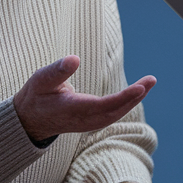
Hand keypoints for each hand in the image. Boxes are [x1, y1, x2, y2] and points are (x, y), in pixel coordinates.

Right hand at [13, 56, 153, 142]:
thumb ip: (58, 71)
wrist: (31, 120)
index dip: (122, 98)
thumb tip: (75, 58)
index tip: (140, 88)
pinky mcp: (92, 122)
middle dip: (134, 97)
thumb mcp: (41, 80)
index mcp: (71, 109)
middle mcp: (83, 120)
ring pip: (116, 114)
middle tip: (151, 80)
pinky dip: (127, 103)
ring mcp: (88, 123)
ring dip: (134, 99)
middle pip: (115, 112)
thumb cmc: (37, 96)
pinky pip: (113, 113)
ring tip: (149, 82)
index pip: (102, 106)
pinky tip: (138, 91)